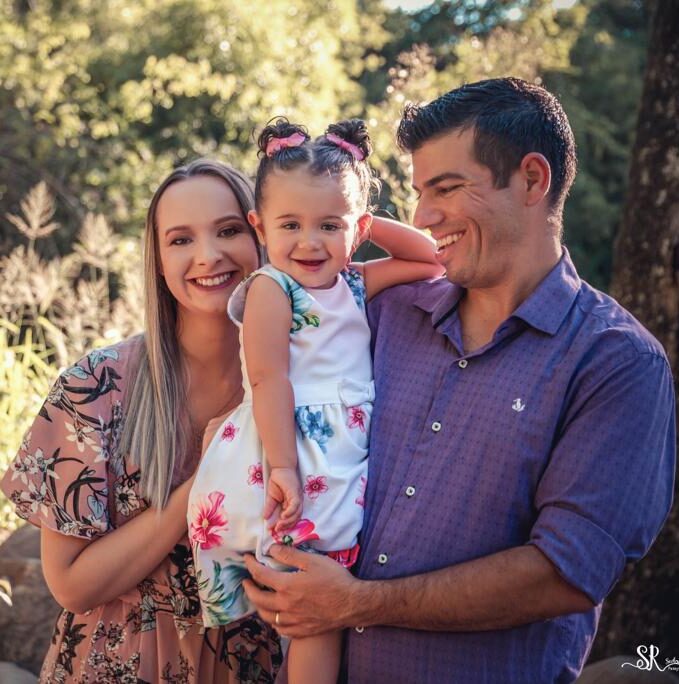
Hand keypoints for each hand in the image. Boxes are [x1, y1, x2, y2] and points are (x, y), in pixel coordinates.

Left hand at [243, 544, 360, 637]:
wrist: (352, 604)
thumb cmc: (335, 579)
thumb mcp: (313, 561)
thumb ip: (290, 555)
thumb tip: (271, 549)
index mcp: (286, 587)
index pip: (260, 574)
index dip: (251, 565)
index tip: (247, 558)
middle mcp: (285, 606)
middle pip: (258, 599)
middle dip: (249, 588)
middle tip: (246, 581)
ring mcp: (292, 621)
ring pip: (266, 617)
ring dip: (258, 606)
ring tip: (258, 597)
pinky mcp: (301, 631)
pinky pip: (280, 629)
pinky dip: (273, 622)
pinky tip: (276, 617)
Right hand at [263, 467, 301, 531]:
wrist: (280, 469)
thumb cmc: (278, 481)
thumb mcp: (271, 497)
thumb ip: (270, 507)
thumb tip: (265, 517)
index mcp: (292, 504)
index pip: (290, 518)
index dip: (283, 525)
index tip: (274, 530)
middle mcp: (297, 502)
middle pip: (295, 518)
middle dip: (286, 525)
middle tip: (277, 530)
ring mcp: (297, 498)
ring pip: (297, 513)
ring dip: (288, 521)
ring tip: (279, 525)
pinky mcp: (296, 493)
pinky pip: (295, 505)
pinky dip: (290, 512)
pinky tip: (283, 516)